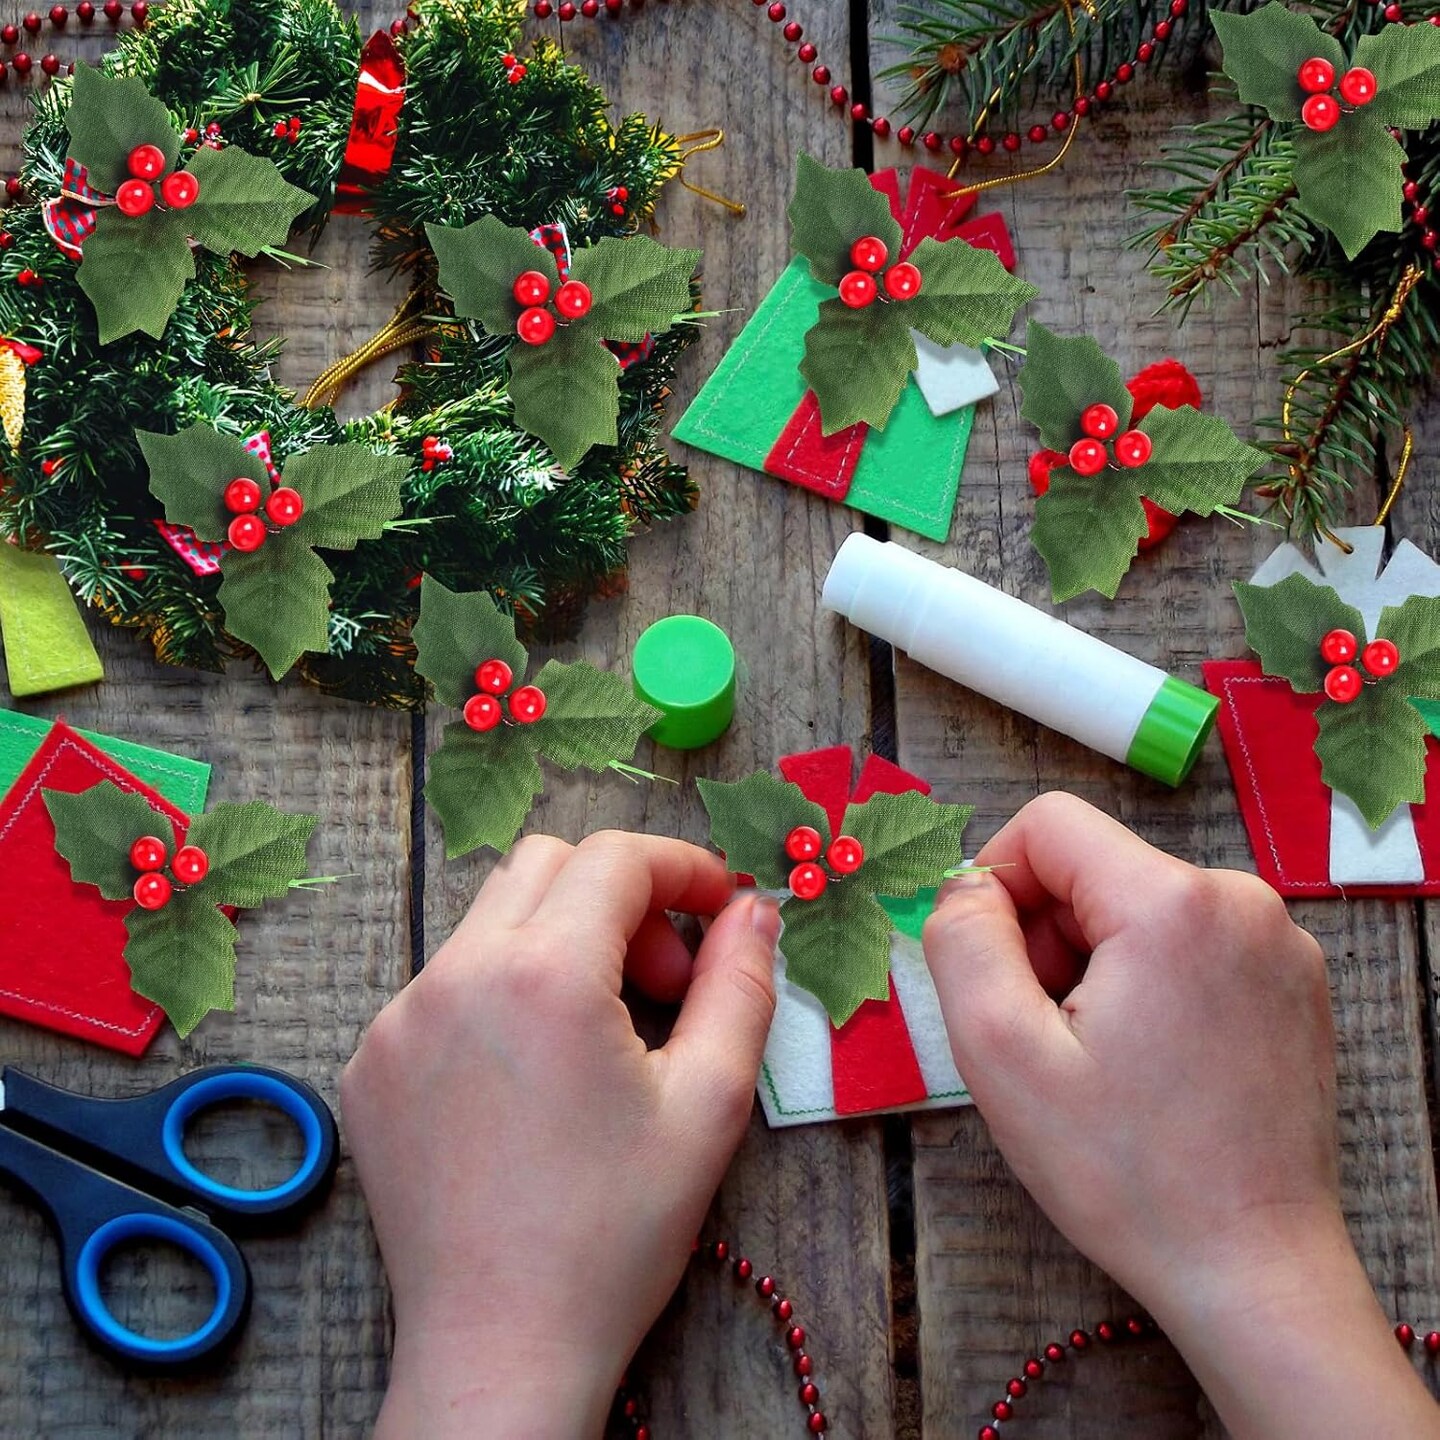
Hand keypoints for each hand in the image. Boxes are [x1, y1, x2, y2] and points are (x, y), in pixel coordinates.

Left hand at [341, 832, 778, 1439]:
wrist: (500, 1348)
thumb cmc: (616, 1234)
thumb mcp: (710, 1103)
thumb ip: (740, 985)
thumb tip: (750, 911)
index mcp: (542, 976)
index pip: (613, 858)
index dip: (680, 866)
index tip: (719, 905)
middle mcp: (455, 976)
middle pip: (544, 867)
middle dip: (618, 897)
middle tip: (661, 982)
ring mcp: (398, 1019)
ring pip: (490, 920)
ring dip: (557, 941)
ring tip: (598, 1033)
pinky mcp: (369, 1063)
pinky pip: (443, 983)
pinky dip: (499, 993)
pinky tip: (530, 1076)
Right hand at [922, 792, 1439, 1439]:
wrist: (1254, 1269)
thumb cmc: (1125, 1172)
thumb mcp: (1001, 1054)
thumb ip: (961, 940)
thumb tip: (963, 887)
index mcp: (1172, 903)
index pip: (1049, 823)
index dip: (995, 883)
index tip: (990, 966)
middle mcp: (1243, 899)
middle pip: (1096, 866)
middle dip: (1047, 932)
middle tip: (1042, 1030)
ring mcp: (1280, 940)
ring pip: (1139, 904)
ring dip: (1094, 960)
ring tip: (1095, 1054)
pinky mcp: (1295, 980)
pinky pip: (1189, 939)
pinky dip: (1148, 980)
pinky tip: (1147, 1061)